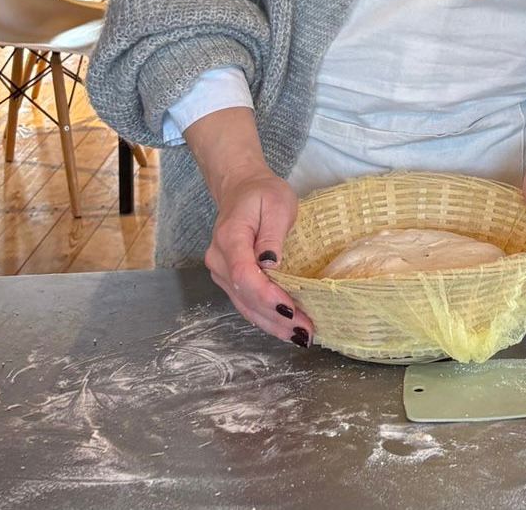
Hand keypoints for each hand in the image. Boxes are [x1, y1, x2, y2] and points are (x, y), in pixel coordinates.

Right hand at [185, 106, 311, 348]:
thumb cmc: (263, 193)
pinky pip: (246, 303)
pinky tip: (286, 329)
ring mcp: (221, 272)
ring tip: (301, 336)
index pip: (244, 274)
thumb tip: (271, 264)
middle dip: (276, 317)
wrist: (241, 189)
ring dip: (273, 324)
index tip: (291, 309)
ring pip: (245, 305)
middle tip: (306, 332)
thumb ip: (273, 233)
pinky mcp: (229, 279)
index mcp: (230, 237)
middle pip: (245, 296)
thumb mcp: (277, 202)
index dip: (267, 295)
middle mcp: (219, 259)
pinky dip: (266, 318)